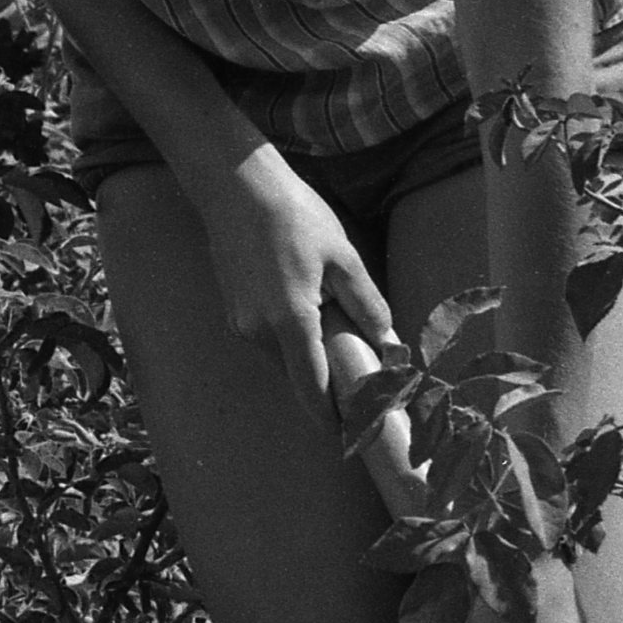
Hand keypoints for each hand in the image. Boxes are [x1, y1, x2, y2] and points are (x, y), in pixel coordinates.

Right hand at [194, 146, 394, 415]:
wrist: (236, 187)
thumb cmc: (295, 216)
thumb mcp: (343, 258)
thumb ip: (366, 306)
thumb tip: (388, 344)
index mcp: (290, 321)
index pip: (312, 388)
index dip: (333, 418)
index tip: (353, 435)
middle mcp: (258, 332)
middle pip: (298, 380)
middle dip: (327, 391)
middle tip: (362, 392)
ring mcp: (241, 324)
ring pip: (283, 361)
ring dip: (310, 364)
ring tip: (342, 349)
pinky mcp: (234, 312)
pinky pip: (269, 343)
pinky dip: (293, 344)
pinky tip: (313, 320)